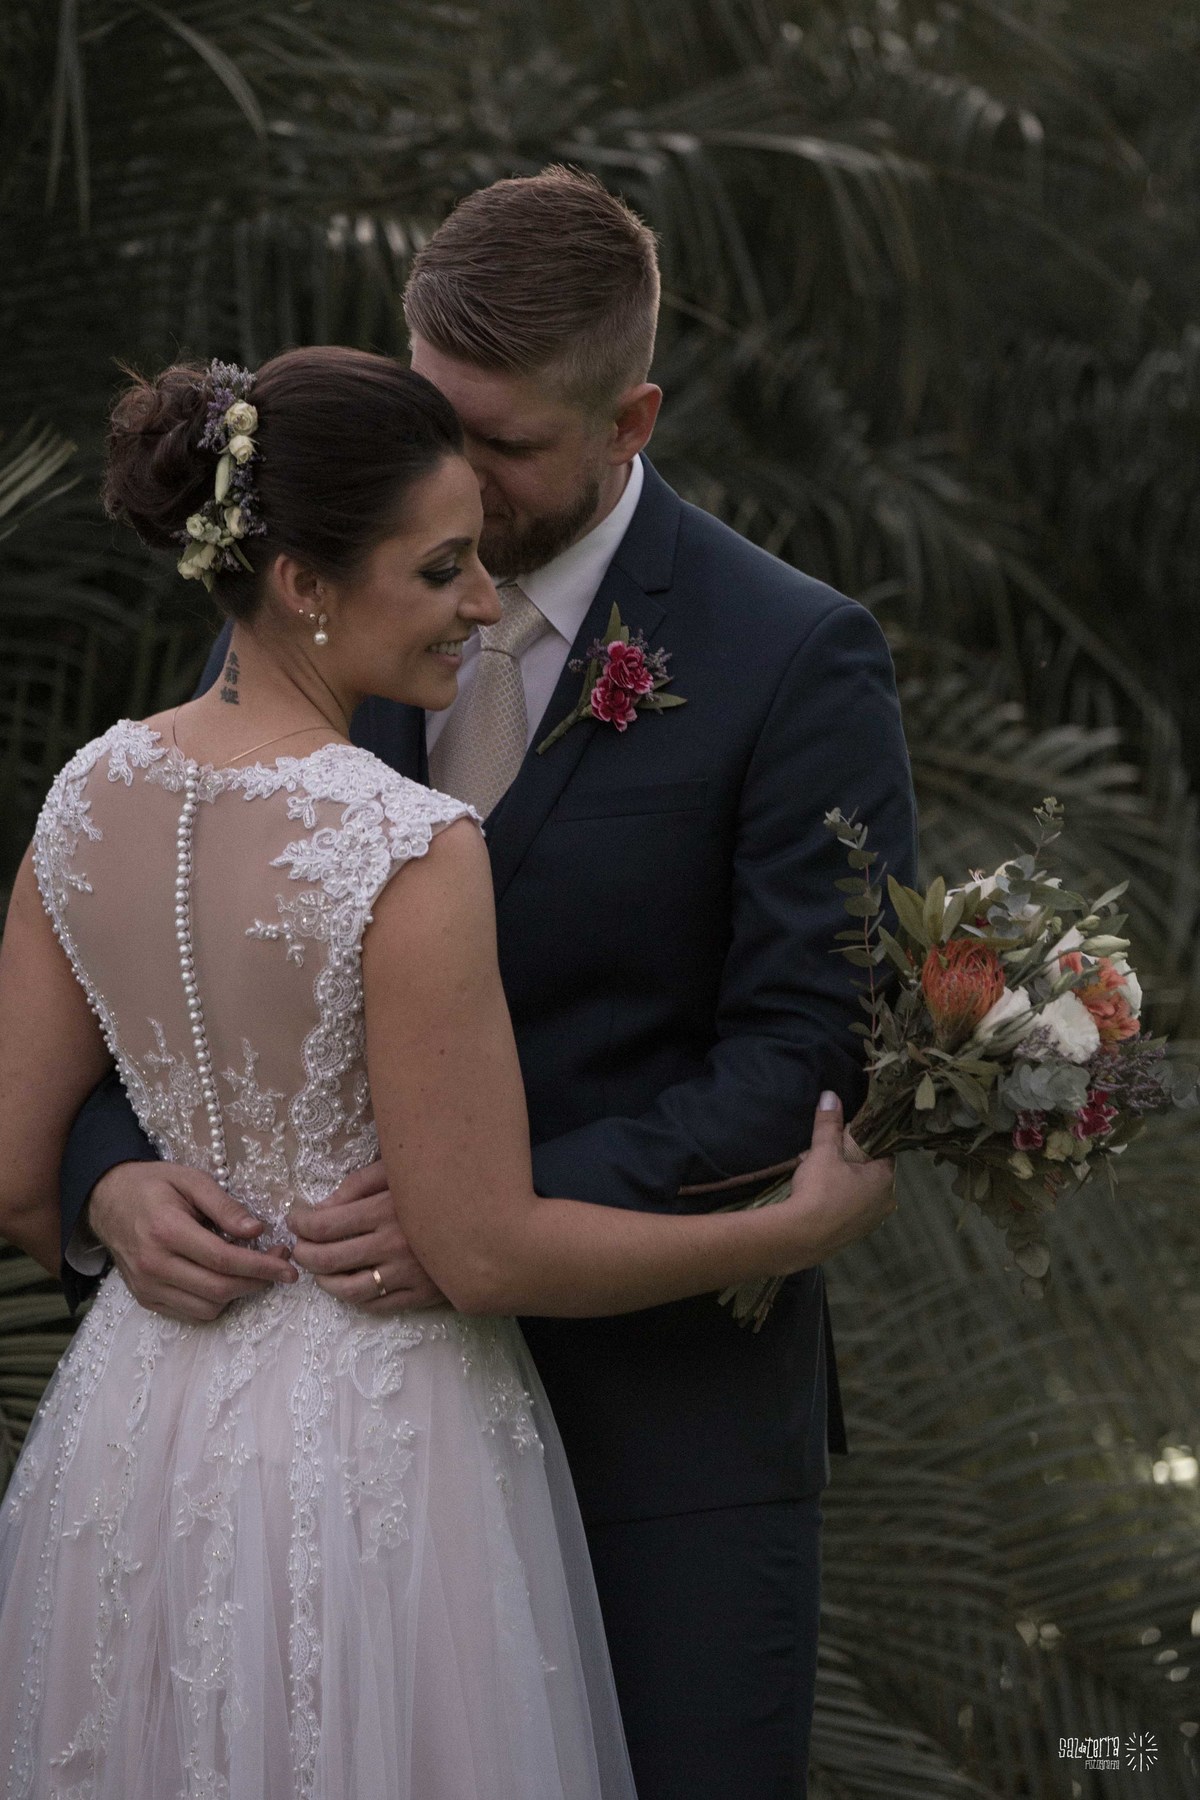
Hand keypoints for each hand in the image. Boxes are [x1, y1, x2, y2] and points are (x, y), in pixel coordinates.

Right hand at [88, 1161, 297, 1321]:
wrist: (106, 1200)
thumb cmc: (153, 1185)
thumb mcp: (191, 1180)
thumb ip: (224, 1205)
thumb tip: (257, 1230)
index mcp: (166, 1231)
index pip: (223, 1259)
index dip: (261, 1265)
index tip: (288, 1265)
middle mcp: (154, 1265)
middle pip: (218, 1289)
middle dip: (257, 1282)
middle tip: (279, 1265)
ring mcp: (147, 1287)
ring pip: (207, 1308)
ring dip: (238, 1294)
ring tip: (251, 1270)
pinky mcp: (145, 1299)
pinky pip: (190, 1313)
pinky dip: (215, 1302)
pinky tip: (224, 1278)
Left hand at [287, 1162, 446, 1313]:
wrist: (492, 1223)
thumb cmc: (440, 1187)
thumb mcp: (400, 1172)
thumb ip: (359, 1184)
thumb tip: (322, 1207)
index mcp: (385, 1210)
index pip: (324, 1226)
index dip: (300, 1224)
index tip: (294, 1219)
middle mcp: (392, 1246)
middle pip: (328, 1259)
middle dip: (303, 1253)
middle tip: (297, 1246)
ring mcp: (406, 1275)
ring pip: (347, 1289)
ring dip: (322, 1281)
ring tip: (316, 1269)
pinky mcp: (420, 1295)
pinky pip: (375, 1305)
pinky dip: (352, 1299)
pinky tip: (346, 1285)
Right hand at [781, 1092, 895, 1262]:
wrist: (799, 1238)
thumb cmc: (819, 1191)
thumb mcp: (823, 1152)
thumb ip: (829, 1124)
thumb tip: (830, 1095)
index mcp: (885, 1181)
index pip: (884, 1152)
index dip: (865, 1143)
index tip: (847, 1138)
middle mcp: (885, 1204)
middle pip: (871, 1174)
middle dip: (850, 1164)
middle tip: (825, 1157)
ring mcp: (870, 1224)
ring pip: (859, 1194)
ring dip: (842, 1184)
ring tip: (816, 1178)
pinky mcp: (853, 1237)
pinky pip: (849, 1211)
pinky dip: (836, 1203)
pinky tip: (816, 1200)